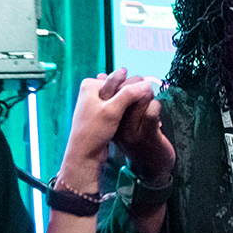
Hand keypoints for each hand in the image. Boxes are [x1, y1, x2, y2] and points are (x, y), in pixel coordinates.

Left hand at [60, 71, 161, 189]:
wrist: (85, 154)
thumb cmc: (92, 132)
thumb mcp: (112, 110)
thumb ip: (129, 94)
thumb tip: (146, 84)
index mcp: (90, 85)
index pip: (118, 78)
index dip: (133, 85)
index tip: (147, 91)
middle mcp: (92, 91)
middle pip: (120, 87)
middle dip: (133, 94)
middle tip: (147, 99)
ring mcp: (97, 103)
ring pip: (121, 98)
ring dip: (132, 103)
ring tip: (144, 107)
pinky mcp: (101, 115)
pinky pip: (119, 107)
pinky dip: (127, 110)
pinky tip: (135, 116)